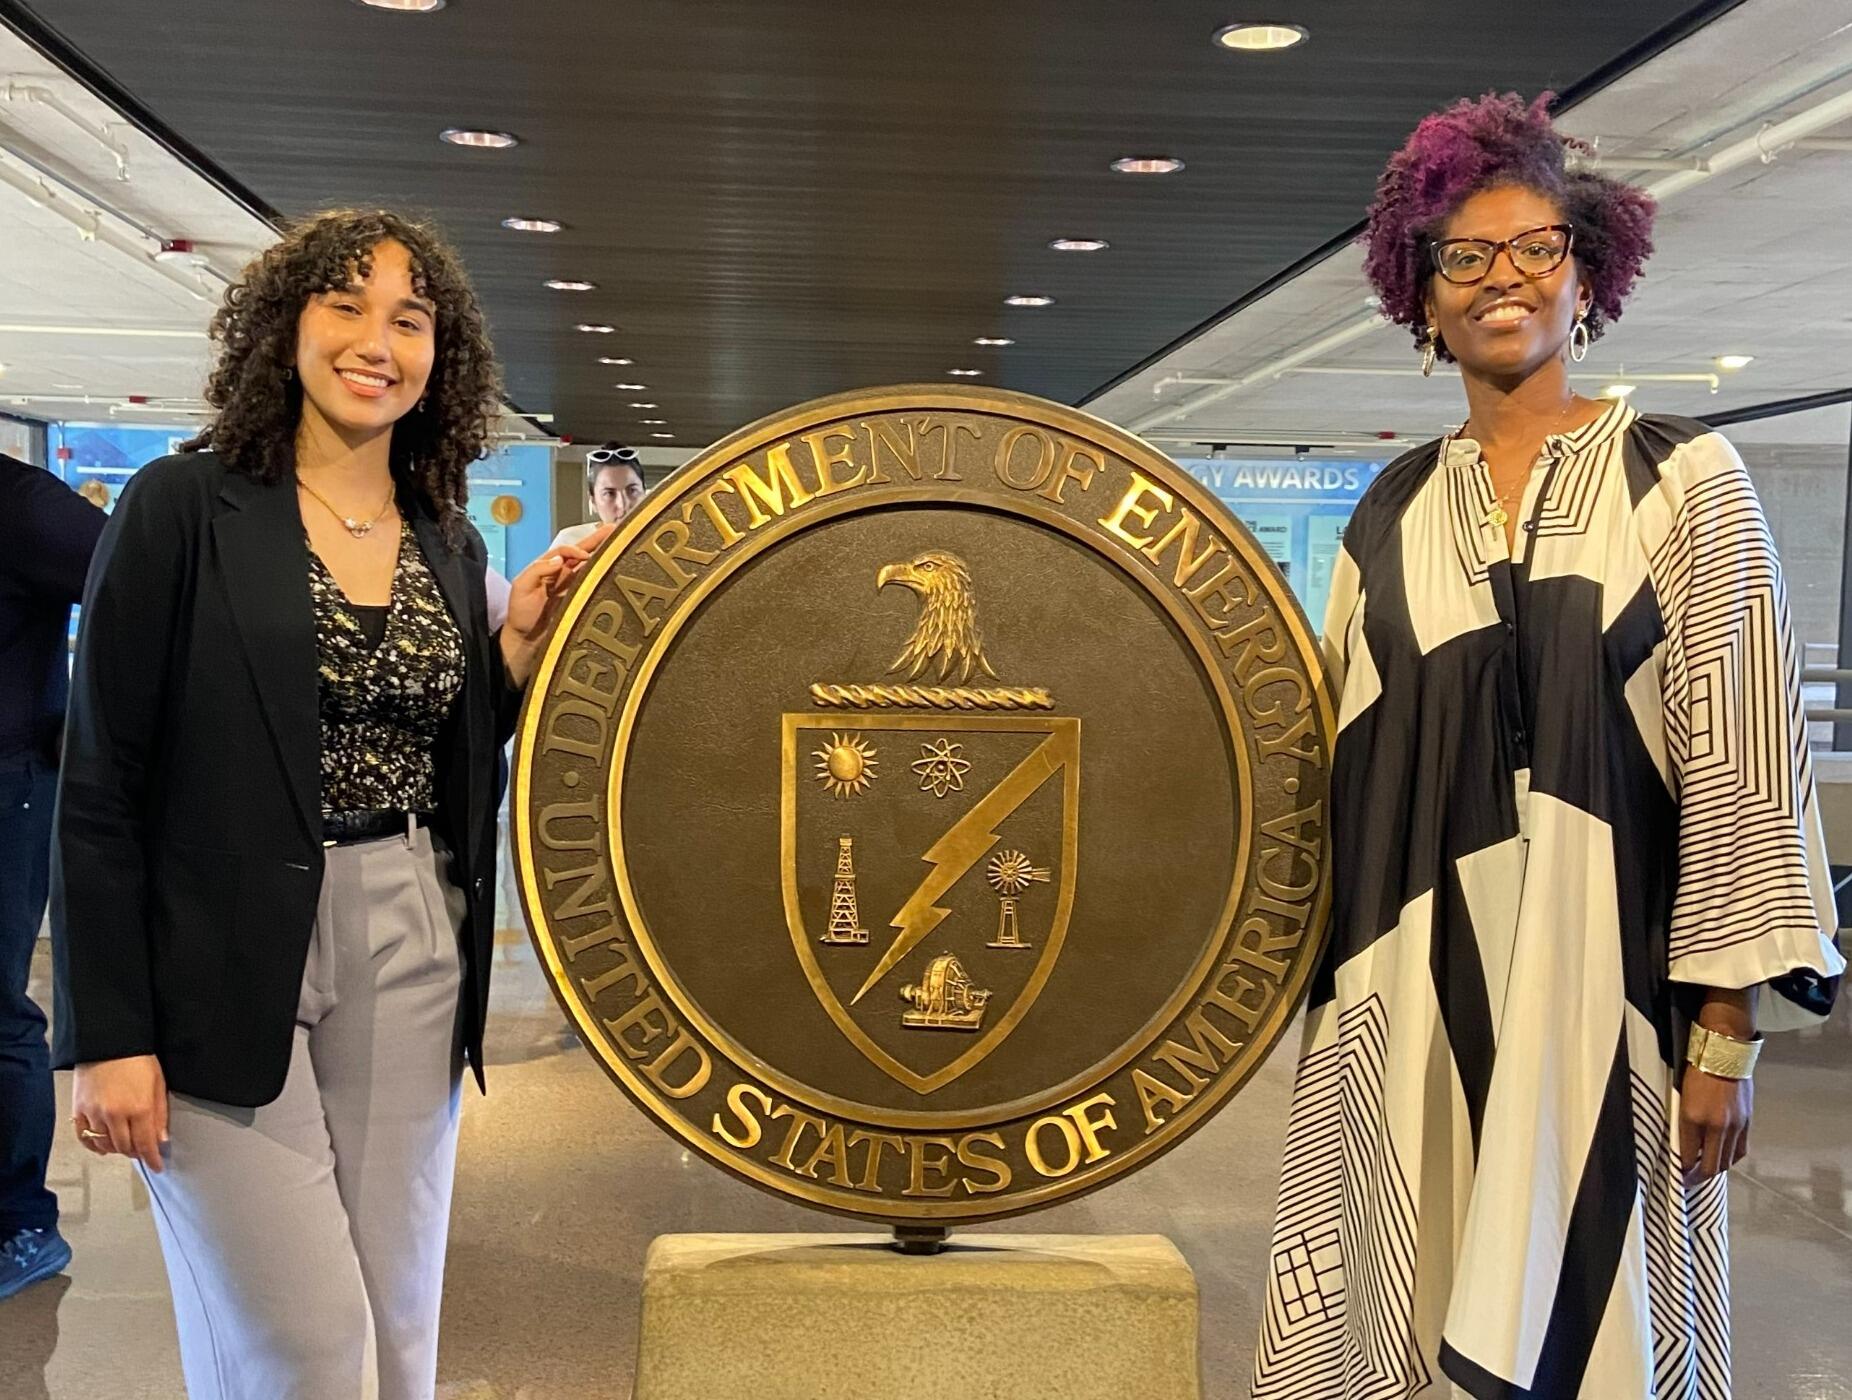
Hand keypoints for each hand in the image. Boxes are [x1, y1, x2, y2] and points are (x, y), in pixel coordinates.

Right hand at [72, 1054, 168, 1172]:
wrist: (108, 1042)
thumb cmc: (138, 1059)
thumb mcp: (158, 1084)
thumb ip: (160, 1113)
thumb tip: (161, 1139)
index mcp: (139, 1108)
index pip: (146, 1144)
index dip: (152, 1159)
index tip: (157, 1166)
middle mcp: (115, 1115)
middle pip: (125, 1147)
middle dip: (136, 1153)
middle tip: (142, 1152)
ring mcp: (94, 1113)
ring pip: (104, 1145)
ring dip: (116, 1149)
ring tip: (125, 1145)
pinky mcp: (79, 1110)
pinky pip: (84, 1137)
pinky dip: (94, 1145)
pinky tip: (102, 1145)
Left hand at [500, 524, 614, 688]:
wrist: (528, 641)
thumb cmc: (521, 614)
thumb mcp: (522, 588)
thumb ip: (538, 570)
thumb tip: (560, 558)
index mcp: (547, 566)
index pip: (565, 550)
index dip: (576, 549)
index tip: (586, 556)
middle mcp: (563, 573)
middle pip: (583, 551)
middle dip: (599, 539)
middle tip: (615, 529)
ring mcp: (574, 586)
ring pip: (592, 565)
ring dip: (605, 553)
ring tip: (622, 543)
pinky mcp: (581, 599)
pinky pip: (595, 584)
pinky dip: (606, 575)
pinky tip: (618, 568)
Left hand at [1679, 1067, 1751, 1183]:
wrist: (1724, 1054)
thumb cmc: (1697, 1071)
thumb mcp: (1681, 1096)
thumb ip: (1685, 1122)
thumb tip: (1685, 1143)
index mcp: (1693, 1118)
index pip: (1688, 1155)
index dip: (1682, 1170)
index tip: (1677, 1175)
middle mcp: (1716, 1126)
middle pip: (1710, 1165)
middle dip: (1697, 1178)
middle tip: (1689, 1181)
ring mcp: (1734, 1126)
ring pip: (1726, 1161)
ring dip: (1714, 1170)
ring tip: (1704, 1172)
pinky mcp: (1747, 1123)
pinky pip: (1740, 1150)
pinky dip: (1730, 1159)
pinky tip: (1723, 1160)